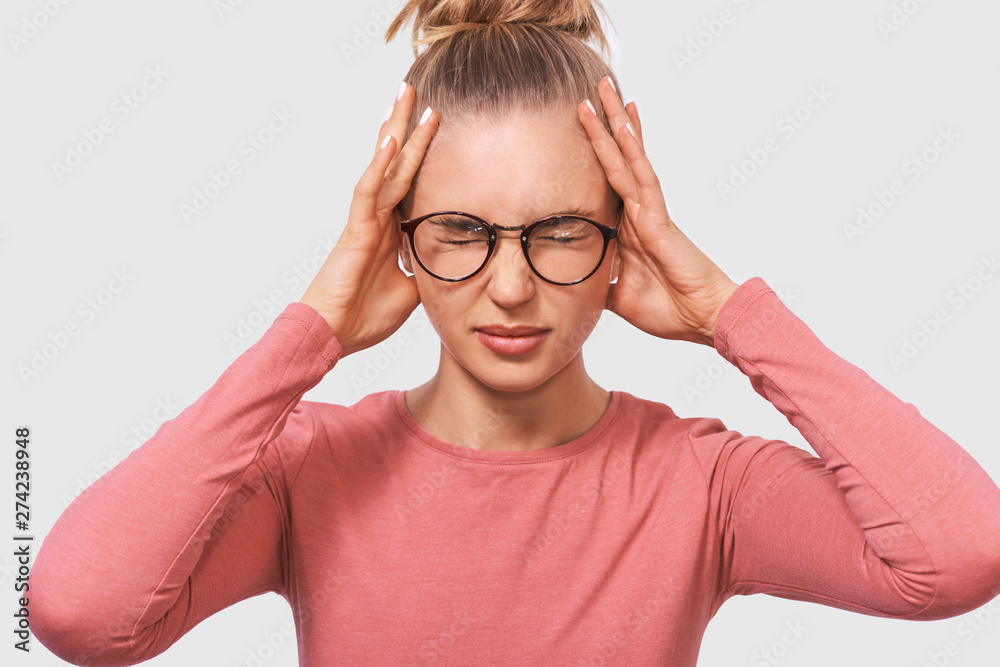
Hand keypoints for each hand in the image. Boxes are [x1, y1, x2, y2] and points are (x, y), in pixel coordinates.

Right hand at [299, 82, 437, 356]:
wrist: (333, 337)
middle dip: (407, 126)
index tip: (436, 123)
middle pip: (396, 162)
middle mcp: (376, 217)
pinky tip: (389, 143)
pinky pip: (368, 194)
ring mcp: (365, 221)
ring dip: (395, 131)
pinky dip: (378, 168)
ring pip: (383, 167)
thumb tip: (449, 263)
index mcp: (389, 228)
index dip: (421, 153)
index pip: (409, 181)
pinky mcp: (354, 232)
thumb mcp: (412, 291)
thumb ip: (425, 269)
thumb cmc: (364, 316)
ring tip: (405, 96)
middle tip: (418, 90)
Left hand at [578, 77, 739, 346]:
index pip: (607, 182)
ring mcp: (650, 211)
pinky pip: (644, 178)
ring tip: (604, 89)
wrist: (702, 319)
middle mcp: (639, 212)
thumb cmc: (669, 309)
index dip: (597, 152)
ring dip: (615, 123)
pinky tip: (624, 126)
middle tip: (592, 88)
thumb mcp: (617, 298)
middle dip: (605, 124)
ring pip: (628, 158)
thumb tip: (573, 286)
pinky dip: (634, 151)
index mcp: (628, 228)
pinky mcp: (659, 219)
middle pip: (617, 159)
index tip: (583, 124)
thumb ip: (597, 285)